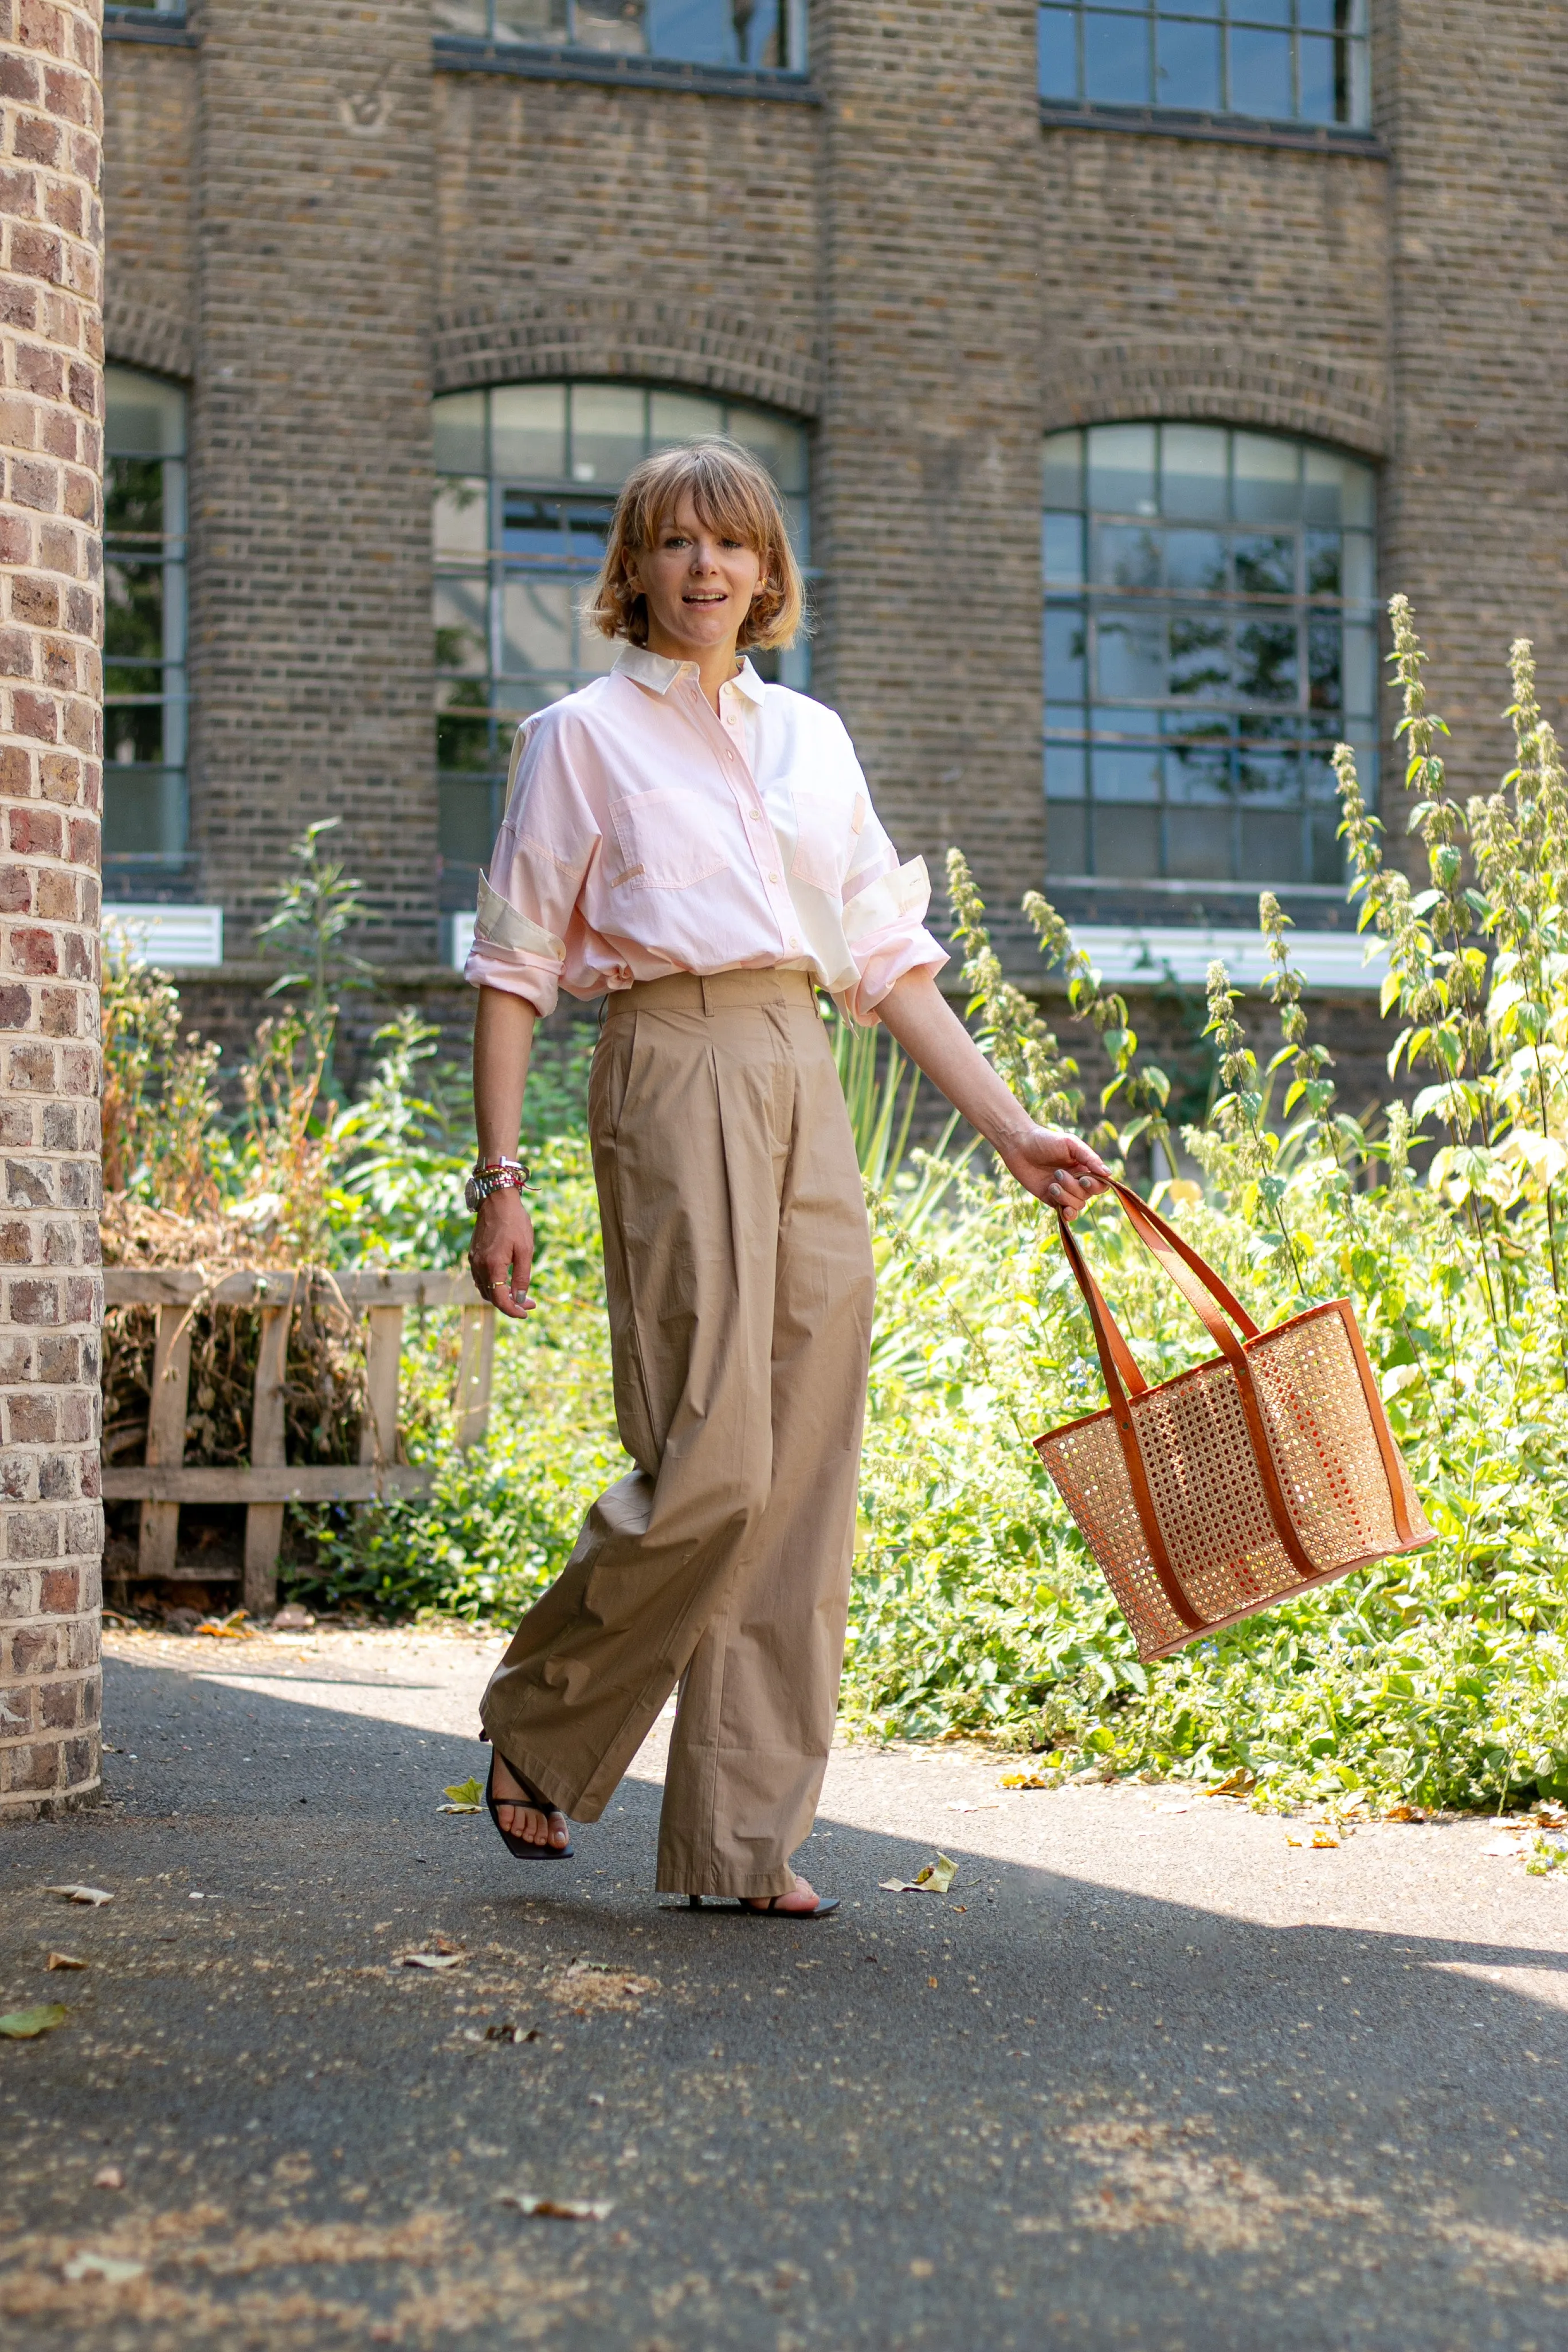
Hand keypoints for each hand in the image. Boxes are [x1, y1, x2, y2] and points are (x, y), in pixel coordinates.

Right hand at [468, 1190, 535, 1321]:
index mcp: (492, 1265)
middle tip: (530, 1303)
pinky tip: (506, 1282)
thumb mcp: (525, 1250)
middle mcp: (479, 1266)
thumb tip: (520, 1299)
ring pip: (485, 1289)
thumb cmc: (515, 1222)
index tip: (526, 1313)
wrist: (497, 1200)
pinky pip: (481, 1278)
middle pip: (491, 1297)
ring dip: (501, 1296)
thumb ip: (521, 1277)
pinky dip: (493, 1286)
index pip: (499, 1299)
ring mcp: (474, 1261)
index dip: (512, 1310)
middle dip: (510, 1304)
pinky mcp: (473, 1255)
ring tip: (520, 1295)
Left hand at [996, 1126, 1111, 1219]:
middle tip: (1057, 1173)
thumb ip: (1090, 1158)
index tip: (1082, 1178)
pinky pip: (1065, 1213)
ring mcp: (1065, 1191)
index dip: (1095, 1185)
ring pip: (1077, 1205)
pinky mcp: (1051, 1199)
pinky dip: (1067, 1214)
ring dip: (1065, 1197)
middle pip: (1087, 1195)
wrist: (1019, 1146)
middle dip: (1073, 1187)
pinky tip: (1064, 1211)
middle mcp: (1077, 1181)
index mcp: (1085, 1167)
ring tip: (1051, 1184)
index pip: (1101, 1184)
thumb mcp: (1071, 1144)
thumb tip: (1108, 1174)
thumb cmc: (1046, 1140)